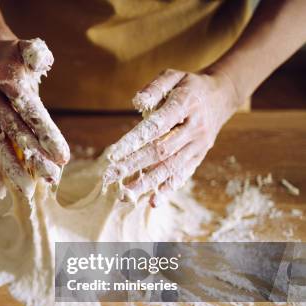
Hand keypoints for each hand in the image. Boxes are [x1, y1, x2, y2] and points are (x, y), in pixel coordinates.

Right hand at [0, 37, 69, 198]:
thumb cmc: (16, 57)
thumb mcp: (27, 48)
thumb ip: (36, 54)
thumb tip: (43, 60)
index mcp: (5, 78)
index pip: (29, 110)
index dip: (46, 134)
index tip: (63, 157)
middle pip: (13, 131)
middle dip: (33, 156)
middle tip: (51, 177)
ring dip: (12, 169)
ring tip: (28, 191)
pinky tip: (1, 190)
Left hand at [102, 69, 239, 206]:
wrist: (222, 96)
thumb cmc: (188, 86)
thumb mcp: (173, 76)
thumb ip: (155, 87)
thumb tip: (136, 101)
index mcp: (186, 104)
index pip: (157, 125)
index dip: (135, 141)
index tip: (113, 154)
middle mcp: (194, 128)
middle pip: (161, 151)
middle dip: (134, 165)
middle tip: (109, 176)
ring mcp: (198, 145)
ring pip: (171, 167)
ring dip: (147, 182)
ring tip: (125, 194)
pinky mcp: (199, 157)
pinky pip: (183, 175)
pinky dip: (168, 189)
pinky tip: (152, 202)